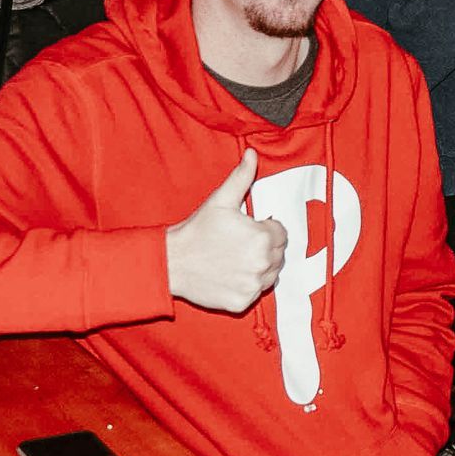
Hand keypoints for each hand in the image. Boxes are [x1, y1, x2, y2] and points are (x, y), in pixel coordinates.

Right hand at [165, 149, 288, 311]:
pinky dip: (247, 286)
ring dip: (260, 267)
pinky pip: (256, 293)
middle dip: (264, 248)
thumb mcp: (220, 200)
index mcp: (262, 237)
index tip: (249, 229)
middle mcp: (262, 264)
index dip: (266, 229)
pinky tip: (230, 275)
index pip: (282, 233)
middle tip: (240, 244)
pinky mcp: (242, 302)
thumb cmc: (197, 230)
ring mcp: (253, 286)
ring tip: (236, 259)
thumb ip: (241, 177)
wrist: (172, 262)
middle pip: (278, 254)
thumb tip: (252, 154)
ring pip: (271, 275)